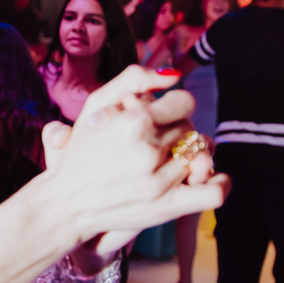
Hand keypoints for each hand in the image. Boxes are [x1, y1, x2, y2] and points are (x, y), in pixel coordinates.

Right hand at [40, 66, 227, 256]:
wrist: (65, 204)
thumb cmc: (80, 152)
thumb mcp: (96, 105)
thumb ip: (133, 79)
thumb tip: (173, 75)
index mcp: (132, 121)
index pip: (183, 102)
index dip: (173, 107)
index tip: (161, 116)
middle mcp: (146, 150)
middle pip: (190, 129)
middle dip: (177, 132)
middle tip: (157, 142)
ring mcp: (157, 181)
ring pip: (201, 154)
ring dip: (191, 155)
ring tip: (170, 159)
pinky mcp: (165, 207)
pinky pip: (213, 191)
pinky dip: (218, 181)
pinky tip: (205, 176)